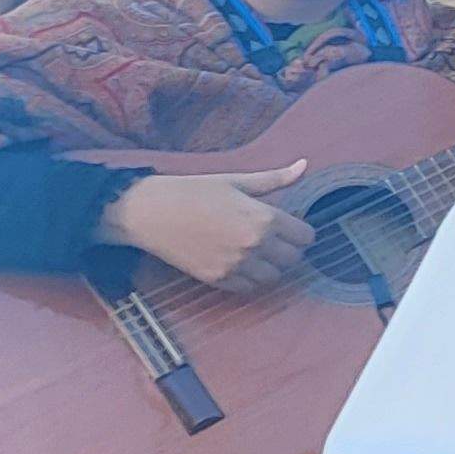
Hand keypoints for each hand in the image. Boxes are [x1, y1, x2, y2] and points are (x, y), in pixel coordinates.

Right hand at [96, 161, 311, 292]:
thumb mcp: (235, 181)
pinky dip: (249, 278)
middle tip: (270, 238)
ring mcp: (237, 265)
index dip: (299, 231)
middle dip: (286, 248)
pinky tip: (238, 262)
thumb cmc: (192, 191)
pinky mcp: (218, 279)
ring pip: (274, 277)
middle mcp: (255, 245)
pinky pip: (249, 288)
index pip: (306, 237)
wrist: (148, 212)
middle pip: (293, 258)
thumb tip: (304, 165)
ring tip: (254, 251)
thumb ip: (274, 179)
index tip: (288, 226)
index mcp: (264, 218)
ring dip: (269, 266)